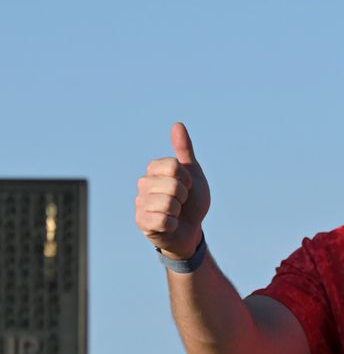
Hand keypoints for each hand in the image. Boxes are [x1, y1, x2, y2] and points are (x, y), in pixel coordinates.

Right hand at [135, 122, 210, 258]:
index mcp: (154, 170)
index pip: (173, 166)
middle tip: (181, 202)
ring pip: (167, 203)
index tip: (188, 186)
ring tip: (175, 213)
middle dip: (183, 196)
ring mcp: (140, 204)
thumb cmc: (191, 201)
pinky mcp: (142, 222)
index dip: (186, 178)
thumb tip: (178, 124)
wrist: (191, 229)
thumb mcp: (193, 174)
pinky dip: (172, 224)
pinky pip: (163, 221)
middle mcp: (143, 185)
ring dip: (178, 211)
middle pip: (172, 185)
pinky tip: (169, 225)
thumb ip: (184, 150)